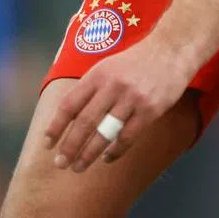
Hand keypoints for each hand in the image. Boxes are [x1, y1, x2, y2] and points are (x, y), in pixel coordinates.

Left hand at [43, 37, 194, 170]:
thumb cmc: (135, 61)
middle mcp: (113, 86)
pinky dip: (115, 151)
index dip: (56, 125)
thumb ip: (91, 88)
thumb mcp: (108, 66)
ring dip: (89, 153)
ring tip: (78, 167)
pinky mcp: (150, 110)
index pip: (70, 103)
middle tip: (60, 163)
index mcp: (98, 74)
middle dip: (70, 146)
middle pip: (85, 122)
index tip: (47, 143)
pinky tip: (106, 158)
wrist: (170, 50)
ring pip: (105, 133)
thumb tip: (68, 116)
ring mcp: (132, 99)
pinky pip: (128, 137)